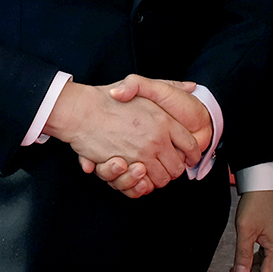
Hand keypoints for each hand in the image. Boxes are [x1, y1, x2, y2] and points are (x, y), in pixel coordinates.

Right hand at [44, 78, 201, 192]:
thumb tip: (192, 86)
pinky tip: (138, 177)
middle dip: (173, 169)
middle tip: (166, 165)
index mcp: (164, 121)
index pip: (190, 145)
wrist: (80, 110)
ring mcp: (141, 155)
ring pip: (161, 179)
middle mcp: (156, 139)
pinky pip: (142, 186)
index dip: (192, 154)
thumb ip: (169, 85)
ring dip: (157, 179)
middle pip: (177, 167)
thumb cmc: (108, 98)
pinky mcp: (125, 168)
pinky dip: (141, 186)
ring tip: (150, 170)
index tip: (189, 158)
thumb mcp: (142, 85)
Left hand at [230, 190, 272, 271]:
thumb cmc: (256, 203)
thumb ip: (242, 255)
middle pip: (268, 269)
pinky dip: (256, 257)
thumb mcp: (245, 230)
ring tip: (236, 267)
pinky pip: (266, 251)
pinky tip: (245, 255)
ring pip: (267, 261)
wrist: (262, 183)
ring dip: (252, 267)